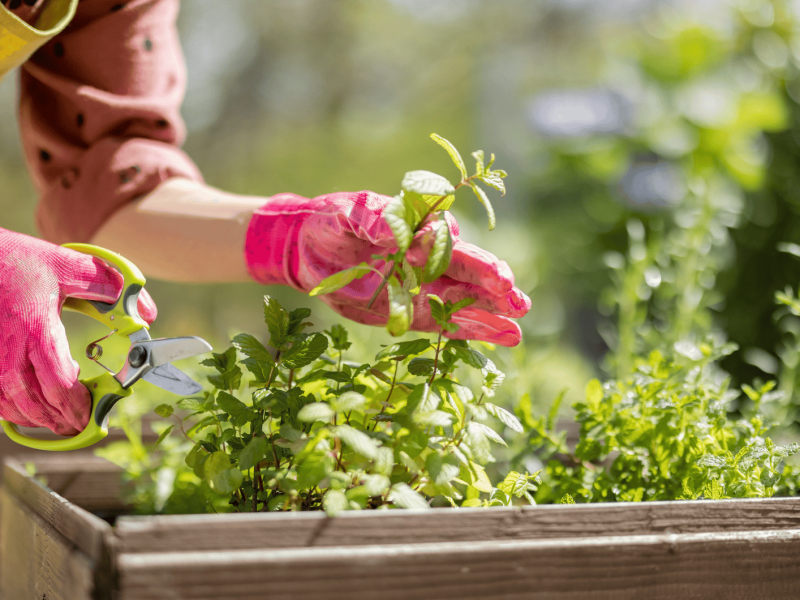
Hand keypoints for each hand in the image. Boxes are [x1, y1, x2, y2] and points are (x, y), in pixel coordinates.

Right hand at [0, 230, 156, 434]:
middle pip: (34, 403)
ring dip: (34, 417)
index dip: (77, 406)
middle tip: (77, 426)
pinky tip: (25, 405)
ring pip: (9, 405)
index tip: (91, 412)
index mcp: (36, 330)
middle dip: (59, 420)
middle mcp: (7, 350)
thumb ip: (109, 286)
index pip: (59, 383)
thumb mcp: (66, 264)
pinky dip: (9, 408)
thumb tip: (147, 312)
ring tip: (55, 420)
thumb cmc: (17, 260)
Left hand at [245, 191, 529, 345]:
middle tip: (516, 298)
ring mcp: (424, 285)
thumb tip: (399, 232)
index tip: (488, 274)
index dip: (471, 260)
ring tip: (518, 323)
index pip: (452, 244)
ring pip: (464, 299)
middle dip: (492, 285)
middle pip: (468, 271)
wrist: (310, 247)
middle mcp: (429, 257)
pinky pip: (447, 322)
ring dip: (491, 311)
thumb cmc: (333, 219)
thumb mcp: (350, 212)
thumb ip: (374, 219)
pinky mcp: (414, 311)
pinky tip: (504, 335)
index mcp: (421, 228)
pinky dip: (473, 329)